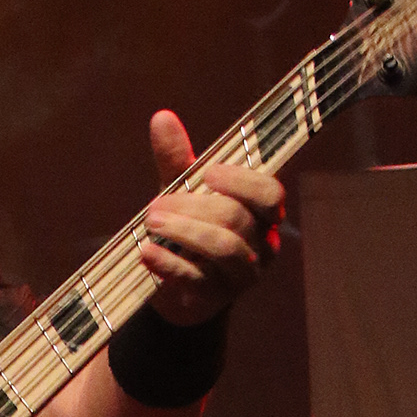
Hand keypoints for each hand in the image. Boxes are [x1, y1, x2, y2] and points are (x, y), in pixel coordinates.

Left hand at [138, 109, 284, 326]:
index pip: (270, 195)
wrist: (176, 288)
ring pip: (225, 249)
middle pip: (237, 218)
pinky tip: (146, 253)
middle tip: (155, 205)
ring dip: (184, 231)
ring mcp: (241, 276)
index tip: (208, 173)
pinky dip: (169, 264)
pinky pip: (197, 279)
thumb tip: (161, 117)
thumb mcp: (184, 193)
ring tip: (151, 221)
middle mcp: (261, 245)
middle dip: (193, 206)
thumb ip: (178, 161)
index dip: (242, 182)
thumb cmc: (189, 229)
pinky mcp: (215, 299)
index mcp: (261, 215)